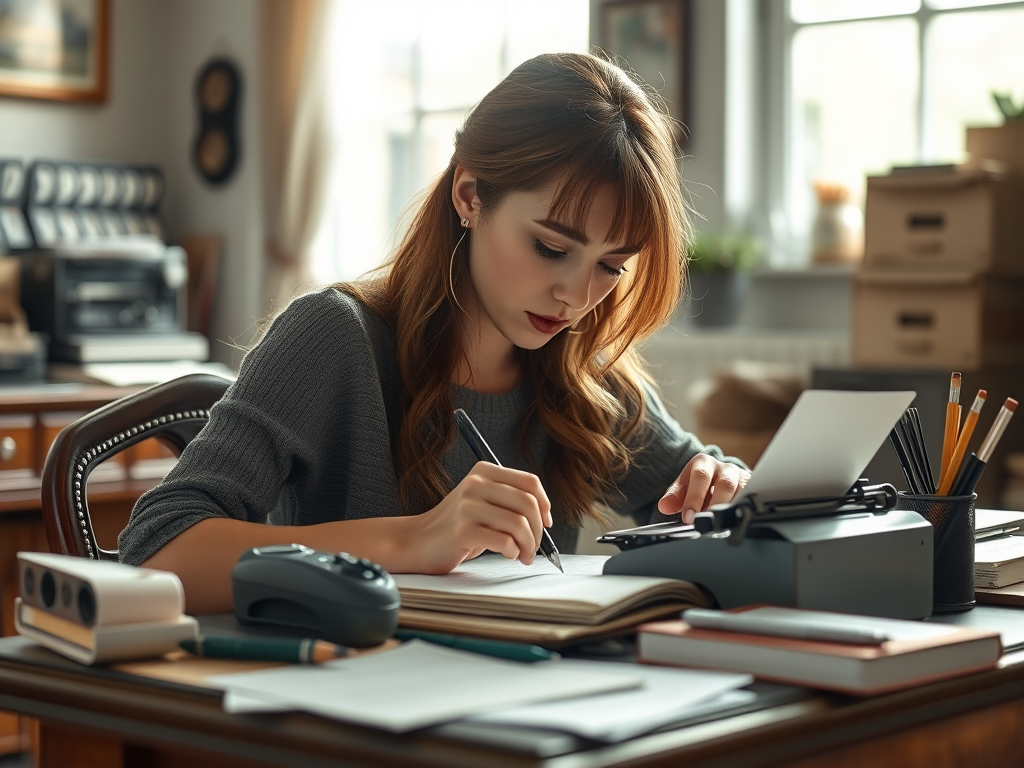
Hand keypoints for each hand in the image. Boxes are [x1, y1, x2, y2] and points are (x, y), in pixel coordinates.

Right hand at [408, 462, 551, 573]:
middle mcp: (475, 484)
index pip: (530, 482)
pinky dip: (512, 552)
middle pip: (528, 504)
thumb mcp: (484, 503)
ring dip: (528, 545)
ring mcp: (467, 507)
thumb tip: (546, 518)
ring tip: (523, 555)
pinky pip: (503, 541)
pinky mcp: (462, 531)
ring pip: (519, 524)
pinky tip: (507, 555)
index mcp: (483, 472)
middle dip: (538, 531)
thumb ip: (510, 501)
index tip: (546, 523)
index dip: (545, 504)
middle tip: (534, 547)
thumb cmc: (458, 526)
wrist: (418, 542)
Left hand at [657, 454, 750, 523]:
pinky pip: (752, 500)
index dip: (694, 497)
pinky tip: (736, 522)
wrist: (719, 478)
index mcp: (704, 463)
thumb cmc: (698, 483)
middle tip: (706, 522)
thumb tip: (664, 506)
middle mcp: (725, 468)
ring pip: (742, 492)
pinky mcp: (753, 490)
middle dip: (715, 505)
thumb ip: (674, 497)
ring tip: (721, 525)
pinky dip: (744, 512)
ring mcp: (741, 478)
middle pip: (724, 484)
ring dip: (731, 510)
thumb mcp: (683, 486)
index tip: (688, 517)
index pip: (700, 477)